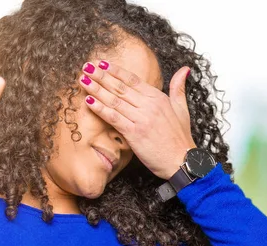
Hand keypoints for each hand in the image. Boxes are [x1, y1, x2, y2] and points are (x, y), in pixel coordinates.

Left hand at [78, 60, 196, 180]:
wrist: (182, 161)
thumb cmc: (180, 138)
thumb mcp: (182, 109)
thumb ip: (179, 88)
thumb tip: (184, 69)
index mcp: (158, 97)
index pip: (132, 79)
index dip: (115, 70)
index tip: (101, 63)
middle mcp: (149, 105)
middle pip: (120, 87)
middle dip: (101, 76)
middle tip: (86, 66)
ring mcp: (141, 119)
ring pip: (114, 100)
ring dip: (96, 89)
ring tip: (82, 80)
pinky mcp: (134, 133)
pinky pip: (114, 118)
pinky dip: (100, 108)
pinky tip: (89, 101)